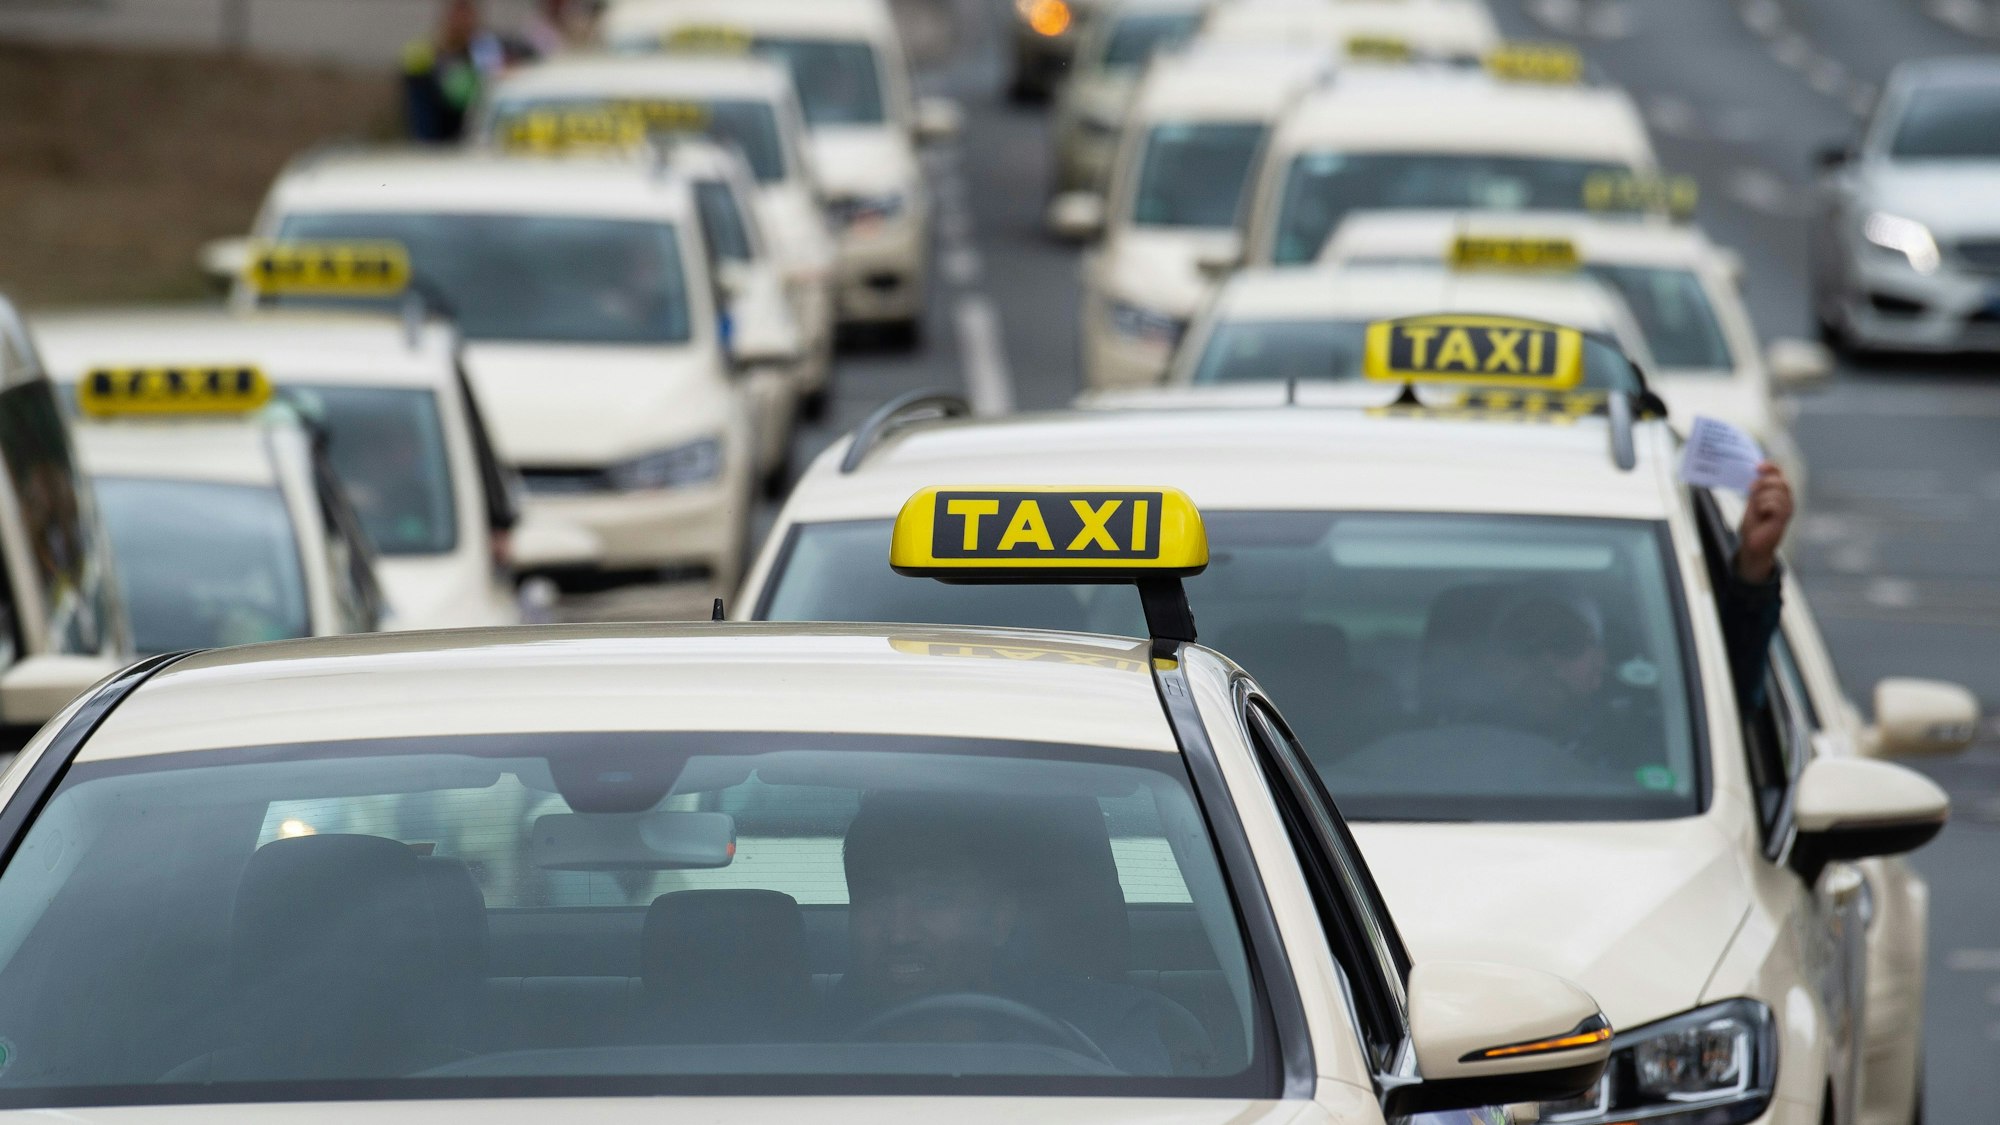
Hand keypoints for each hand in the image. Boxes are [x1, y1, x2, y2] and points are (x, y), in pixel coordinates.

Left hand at [1735, 462, 1792, 582]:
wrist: (1753, 543)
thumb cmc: (1754, 523)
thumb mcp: (1753, 501)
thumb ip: (1757, 487)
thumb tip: (1757, 470)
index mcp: (1779, 492)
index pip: (1779, 474)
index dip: (1770, 467)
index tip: (1757, 466)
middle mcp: (1786, 499)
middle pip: (1779, 480)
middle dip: (1763, 483)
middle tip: (1751, 491)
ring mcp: (1787, 508)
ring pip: (1777, 492)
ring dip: (1761, 498)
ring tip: (1758, 509)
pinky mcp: (1784, 518)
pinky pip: (1776, 504)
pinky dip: (1765, 506)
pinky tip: (1763, 513)